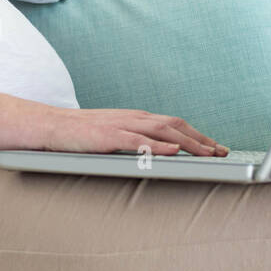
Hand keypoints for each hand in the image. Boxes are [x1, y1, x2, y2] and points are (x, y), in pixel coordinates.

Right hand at [42, 108, 228, 156]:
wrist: (49, 126)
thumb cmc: (80, 134)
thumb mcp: (113, 135)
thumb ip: (134, 141)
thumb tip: (159, 153)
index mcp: (136, 118)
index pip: (174, 123)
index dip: (198, 135)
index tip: (216, 148)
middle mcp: (133, 117)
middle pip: (175, 124)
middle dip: (201, 139)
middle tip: (221, 152)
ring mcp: (121, 125)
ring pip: (163, 130)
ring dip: (188, 142)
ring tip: (207, 153)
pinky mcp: (108, 136)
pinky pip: (137, 140)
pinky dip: (158, 145)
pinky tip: (172, 151)